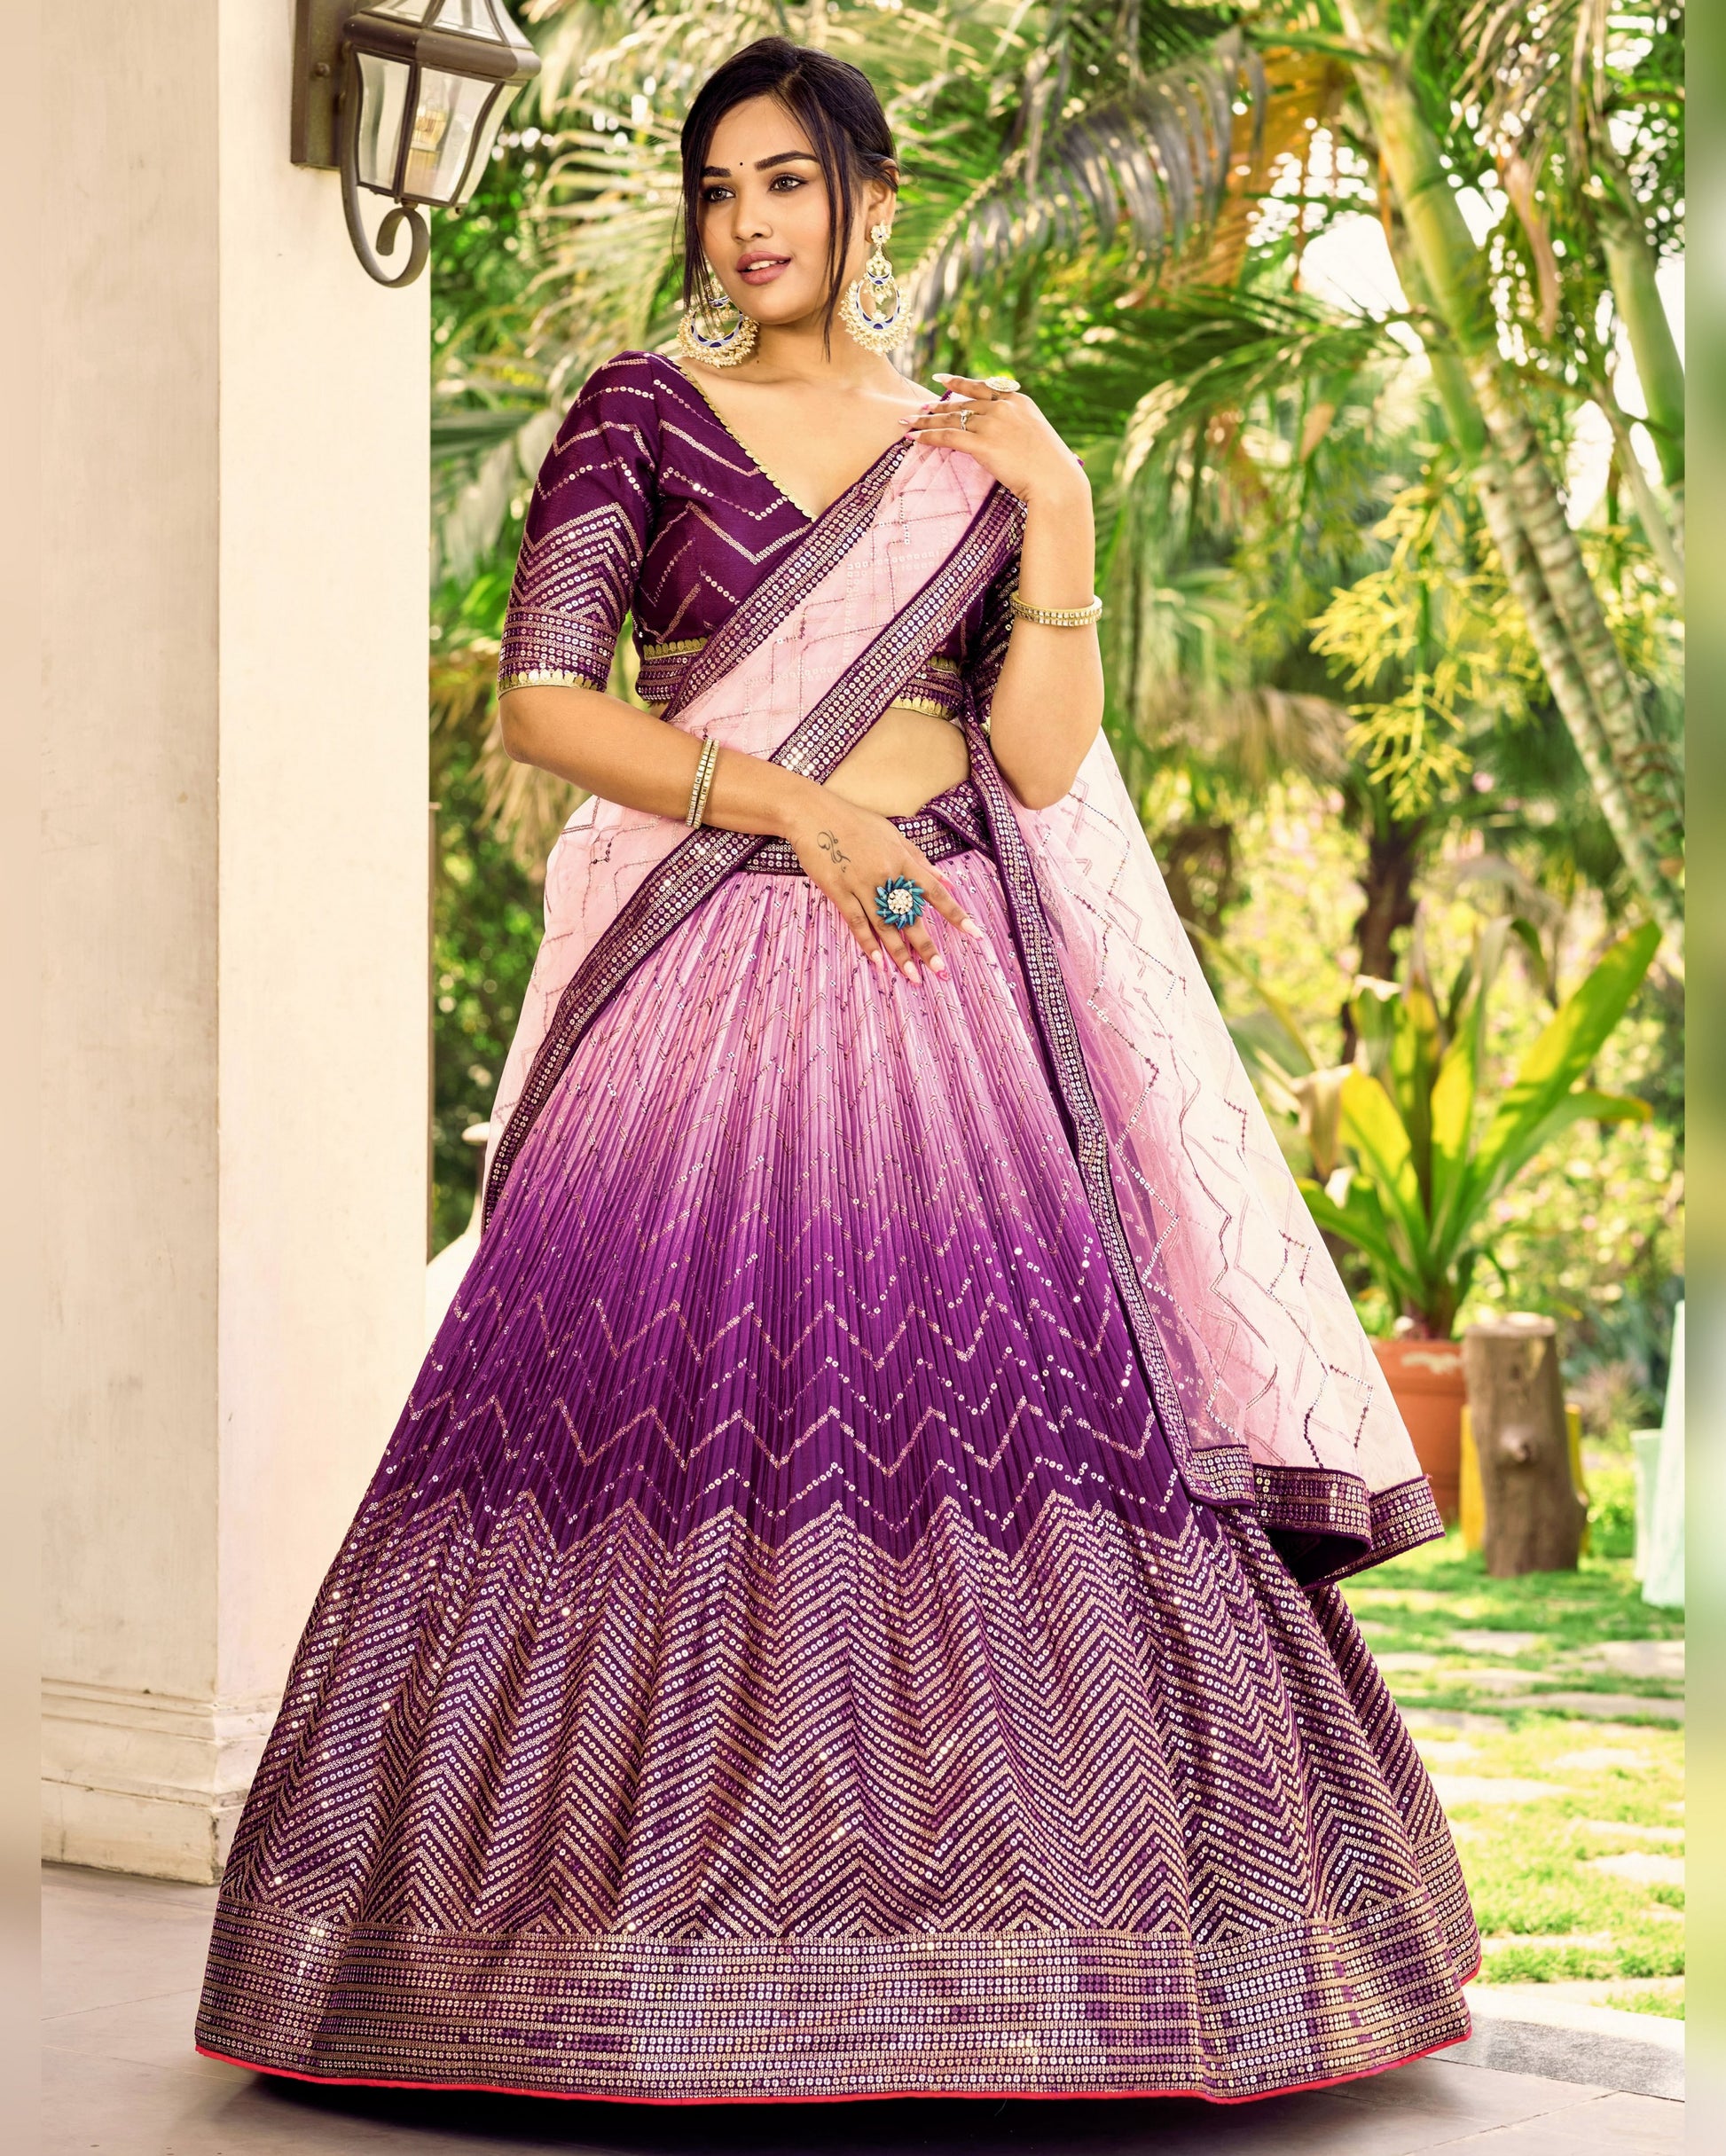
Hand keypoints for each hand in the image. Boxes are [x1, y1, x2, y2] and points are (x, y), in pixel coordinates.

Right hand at [780, 788, 984, 985]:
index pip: (933, 892)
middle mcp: (885, 875)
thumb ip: (920, 859)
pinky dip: (868, 943)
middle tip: (940, 971)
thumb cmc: (855, 822)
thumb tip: (946, 881)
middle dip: (926, 946)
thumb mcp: (893, 834)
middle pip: (910, 916)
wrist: (813, 814)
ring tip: (912, 976)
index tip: (974, 933)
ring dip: (899, 953)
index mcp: (902, 860)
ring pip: (884, 925)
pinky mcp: (838, 891)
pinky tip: (879, 962)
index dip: (954, 913)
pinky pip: (856, 922)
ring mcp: (861, 884)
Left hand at [903, 375, 1088, 506]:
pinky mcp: (982, 445)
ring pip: (950, 419)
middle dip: (937, 407)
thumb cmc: (1050, 467)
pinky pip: (948, 437)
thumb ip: (1018, 427)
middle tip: (919, 408)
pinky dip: (927, 436)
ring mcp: (992, 424)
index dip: (959, 383)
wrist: (1056, 481)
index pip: (982, 388)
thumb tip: (1004, 435)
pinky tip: (913, 437)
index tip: (942, 380)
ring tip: (908, 422)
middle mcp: (1002, 408)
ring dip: (926, 421)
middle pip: (962, 403)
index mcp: (1018, 401)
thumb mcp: (1036, 436)